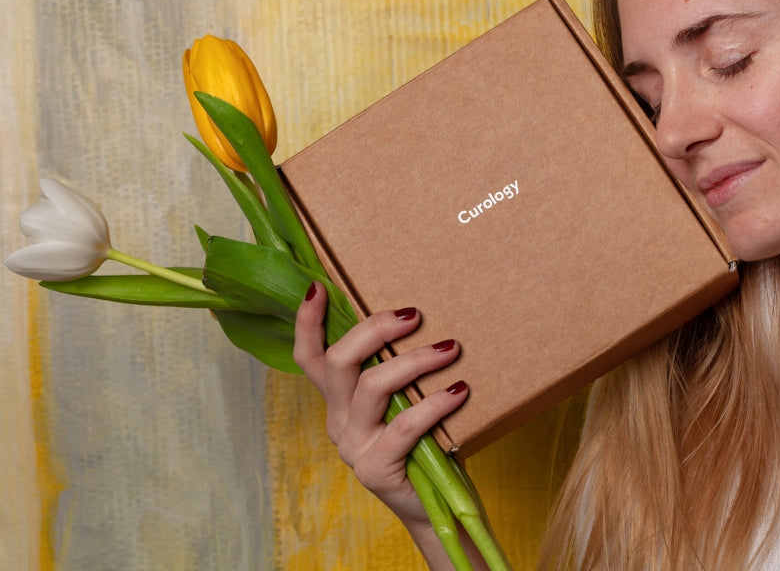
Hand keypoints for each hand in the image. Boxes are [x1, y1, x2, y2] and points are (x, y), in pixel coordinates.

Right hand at [293, 281, 469, 522]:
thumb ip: (401, 369)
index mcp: (339, 400)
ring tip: (450, 348)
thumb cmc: (427, 442)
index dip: (307, 322)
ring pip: (372, 386)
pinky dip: (435, 402)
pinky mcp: (375, 469)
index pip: (310, 358)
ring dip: (415, 360)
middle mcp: (338, 421)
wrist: (438, 506)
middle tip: (415, 315)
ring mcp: (354, 446)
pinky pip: (405, 425)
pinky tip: (460, 390)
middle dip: (375, 329)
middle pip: (339, 362)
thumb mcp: (407, 399)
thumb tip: (422, 316)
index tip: (319, 286)